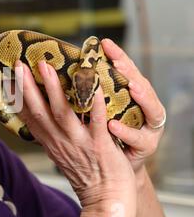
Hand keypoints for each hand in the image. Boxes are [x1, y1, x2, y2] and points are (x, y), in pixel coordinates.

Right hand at [14, 60, 135, 209]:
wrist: (106, 200)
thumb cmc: (87, 175)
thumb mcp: (60, 155)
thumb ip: (50, 134)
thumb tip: (39, 117)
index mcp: (50, 142)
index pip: (28, 117)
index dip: (17, 97)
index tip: (8, 78)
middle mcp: (60, 140)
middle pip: (39, 111)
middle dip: (27, 87)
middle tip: (19, 65)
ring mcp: (79, 142)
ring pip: (62, 113)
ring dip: (53, 89)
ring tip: (46, 68)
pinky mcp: (100, 145)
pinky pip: (96, 122)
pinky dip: (94, 105)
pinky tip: (94, 88)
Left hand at [101, 39, 165, 173]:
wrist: (115, 174)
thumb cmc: (105, 140)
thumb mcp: (99, 113)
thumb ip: (89, 95)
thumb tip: (67, 73)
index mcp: (128, 99)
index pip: (125, 72)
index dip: (118, 56)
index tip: (104, 42)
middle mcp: (143, 109)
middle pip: (141, 84)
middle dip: (130, 70)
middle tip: (118, 59)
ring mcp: (147, 127)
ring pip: (150, 107)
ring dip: (140, 94)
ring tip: (131, 84)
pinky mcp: (146, 146)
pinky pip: (138, 138)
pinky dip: (125, 131)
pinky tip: (113, 125)